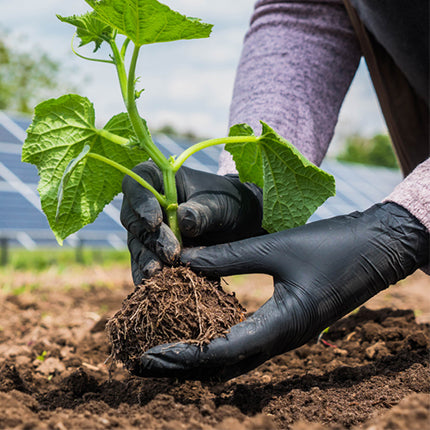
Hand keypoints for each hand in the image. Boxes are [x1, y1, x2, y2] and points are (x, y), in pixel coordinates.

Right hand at [121, 161, 263, 283]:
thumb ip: (202, 211)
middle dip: (152, 238)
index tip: (155, 222)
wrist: (240, 222)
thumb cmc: (230, 202)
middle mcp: (149, 203)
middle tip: (171, 254)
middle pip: (134, 219)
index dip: (140, 202)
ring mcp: (149, 229)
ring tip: (159, 274)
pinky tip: (153, 289)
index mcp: (160, 179)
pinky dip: (148, 277)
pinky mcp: (154, 252)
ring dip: (147, 260)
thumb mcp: (221, 204)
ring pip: (138, 244)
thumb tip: (183, 221)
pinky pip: (145, 264)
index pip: (137, 184)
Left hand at [132, 203, 428, 380]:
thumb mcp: (275, 248)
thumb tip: (183, 258)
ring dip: (200, 356)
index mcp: (281, 326)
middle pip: (224, 366)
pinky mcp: (286, 324)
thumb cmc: (331, 247)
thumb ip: (228, 256)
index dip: (182, 357)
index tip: (149, 355)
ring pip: (234, 358)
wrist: (375, 249)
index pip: (221, 353)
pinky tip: (201, 327)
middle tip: (147, 359)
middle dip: (185, 366)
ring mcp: (285, 335)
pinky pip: (246, 342)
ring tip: (166, 347)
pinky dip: (219, 341)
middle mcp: (281, 340)